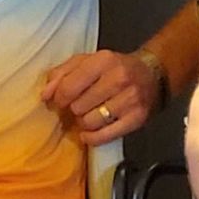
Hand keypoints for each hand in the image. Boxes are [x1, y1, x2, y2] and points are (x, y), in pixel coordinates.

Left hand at [44, 50, 163, 146]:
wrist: (152, 74)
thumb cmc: (116, 68)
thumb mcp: (87, 61)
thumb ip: (62, 73)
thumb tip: (46, 94)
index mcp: (103, 60)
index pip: (68, 87)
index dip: (59, 97)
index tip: (62, 99)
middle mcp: (119, 78)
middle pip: (78, 106)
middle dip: (75, 108)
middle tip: (81, 104)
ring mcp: (129, 99)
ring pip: (90, 122)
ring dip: (85, 122)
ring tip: (90, 114)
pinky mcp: (136, 118)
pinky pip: (104, 136)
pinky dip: (92, 137)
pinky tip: (90, 132)